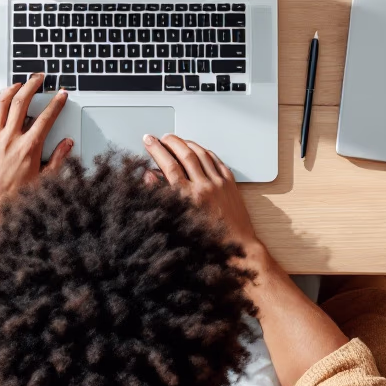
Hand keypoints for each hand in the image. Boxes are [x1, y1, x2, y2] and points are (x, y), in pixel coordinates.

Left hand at [0, 75, 71, 220]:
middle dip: (31, 85)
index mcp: (28, 148)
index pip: (46, 118)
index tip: (62, 94)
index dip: (56, 103)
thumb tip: (68, 143)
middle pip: (20, 102)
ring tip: (17, 84)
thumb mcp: (44, 180)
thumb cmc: (15, 197)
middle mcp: (9, 139)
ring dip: (9, 90)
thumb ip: (58, 159)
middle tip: (38, 78)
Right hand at [142, 133, 262, 262]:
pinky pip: (217, 161)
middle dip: (170, 142)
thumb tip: (149, 176)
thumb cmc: (206, 241)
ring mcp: (219, 184)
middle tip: (161, 137)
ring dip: (187, 143)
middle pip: (184, 154)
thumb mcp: (177, 220)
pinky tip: (199, 150)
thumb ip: (161, 195)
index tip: (149, 141)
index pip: (168, 165)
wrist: (236, 248)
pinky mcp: (230, 184)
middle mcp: (204, 187)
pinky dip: (206, 152)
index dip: (156, 150)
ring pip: (201, 154)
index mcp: (188, 197)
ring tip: (177, 140)